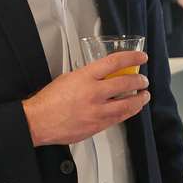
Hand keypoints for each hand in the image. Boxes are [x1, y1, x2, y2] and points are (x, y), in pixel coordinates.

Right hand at [23, 51, 149, 146]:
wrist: (38, 122)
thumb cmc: (49, 102)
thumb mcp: (68, 78)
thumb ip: (87, 76)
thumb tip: (100, 76)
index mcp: (85, 77)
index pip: (115, 62)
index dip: (132, 57)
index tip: (141, 57)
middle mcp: (93, 93)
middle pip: (126, 83)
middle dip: (139, 80)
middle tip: (143, 80)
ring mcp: (97, 111)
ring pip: (127, 104)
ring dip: (139, 99)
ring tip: (143, 96)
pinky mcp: (97, 126)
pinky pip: (119, 118)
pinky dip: (128, 112)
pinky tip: (132, 109)